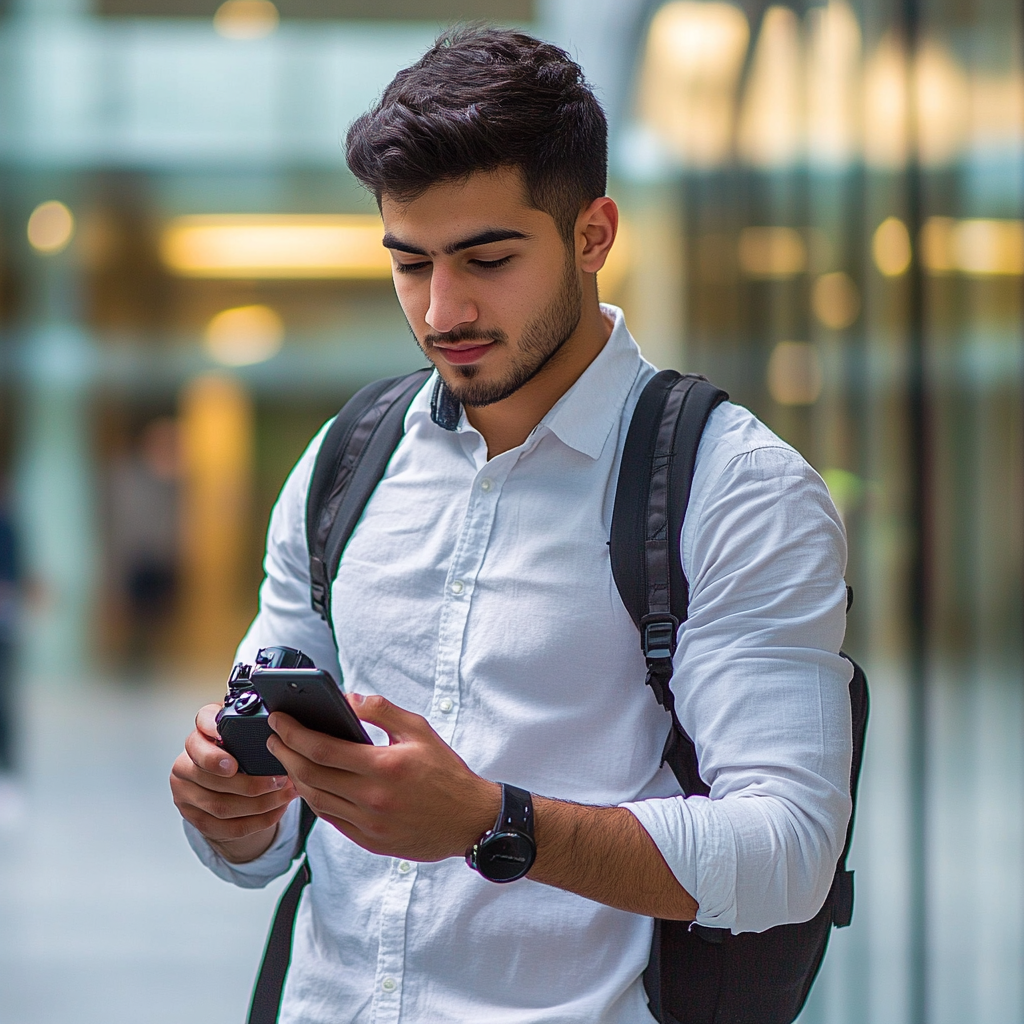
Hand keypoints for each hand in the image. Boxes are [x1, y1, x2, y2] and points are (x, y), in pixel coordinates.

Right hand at [170, 703, 298, 863]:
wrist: (223, 780)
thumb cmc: (238, 750)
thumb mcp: (243, 731)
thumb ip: (253, 725)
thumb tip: (284, 725)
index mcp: (198, 735)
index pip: (198, 736)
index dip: (213, 750)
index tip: (234, 764)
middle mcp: (185, 763)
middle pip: (211, 779)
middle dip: (251, 784)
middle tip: (280, 780)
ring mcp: (186, 794)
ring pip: (221, 806)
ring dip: (260, 804)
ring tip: (286, 794)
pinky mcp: (195, 819)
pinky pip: (227, 828)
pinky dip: (257, 821)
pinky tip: (277, 810)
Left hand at [266, 694, 499, 861]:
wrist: (469, 819)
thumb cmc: (446, 772)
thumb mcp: (419, 730)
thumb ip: (382, 711)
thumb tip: (348, 699)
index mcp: (384, 766)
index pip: (322, 749)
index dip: (294, 733)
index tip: (279, 721)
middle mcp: (372, 798)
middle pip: (310, 775)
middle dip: (285, 753)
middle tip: (274, 738)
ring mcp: (369, 824)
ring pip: (315, 800)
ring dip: (295, 777)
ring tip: (288, 759)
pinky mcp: (369, 842)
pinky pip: (331, 820)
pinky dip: (315, 800)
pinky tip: (312, 785)